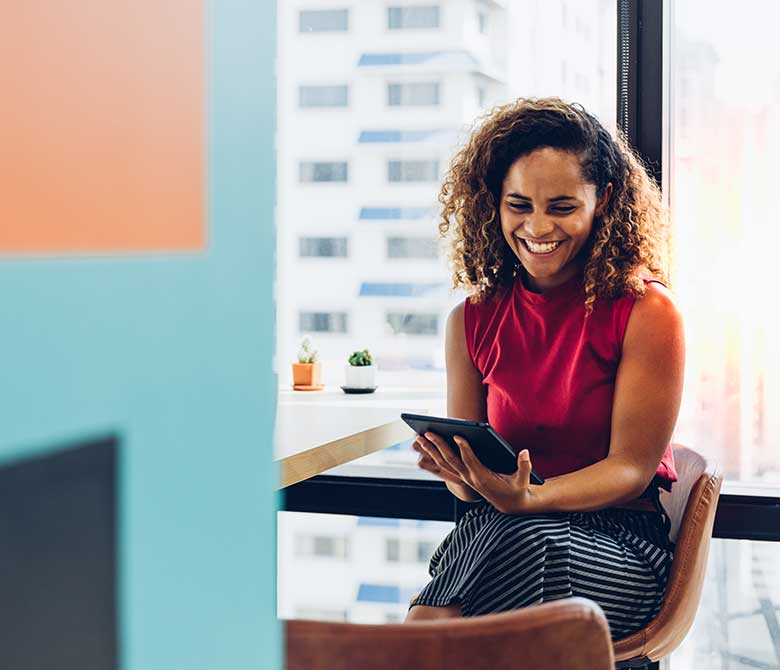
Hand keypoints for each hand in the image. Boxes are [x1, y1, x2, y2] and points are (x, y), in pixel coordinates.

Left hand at [415, 431, 539, 513]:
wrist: (510, 504)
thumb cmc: (517, 489)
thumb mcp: (523, 480)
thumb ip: (525, 466)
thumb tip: (525, 452)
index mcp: (483, 478)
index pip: (471, 461)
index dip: (464, 448)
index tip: (457, 435)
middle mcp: (470, 478)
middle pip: (450, 461)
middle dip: (438, 446)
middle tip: (427, 432)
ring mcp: (464, 478)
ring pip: (443, 463)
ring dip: (430, 450)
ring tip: (419, 437)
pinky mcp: (462, 476)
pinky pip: (444, 466)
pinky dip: (433, 456)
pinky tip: (424, 446)